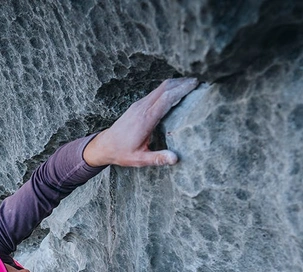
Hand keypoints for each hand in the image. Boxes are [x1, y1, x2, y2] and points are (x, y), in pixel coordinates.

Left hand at [83, 77, 198, 167]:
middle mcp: (142, 108)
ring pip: (159, 88)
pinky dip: (167, 89)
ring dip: (175, 84)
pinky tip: (175, 91)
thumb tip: (175, 158)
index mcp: (145, 119)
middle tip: (198, 81)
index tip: (195, 84)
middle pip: (164, 88)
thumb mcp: (139, 160)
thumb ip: (157, 159)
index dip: (181, 89)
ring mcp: (139, 105)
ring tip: (191, 84)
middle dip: (181, 83)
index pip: (166, 98)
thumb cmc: (122, 153)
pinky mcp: (137, 105)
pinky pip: (155, 93)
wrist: (104, 145)